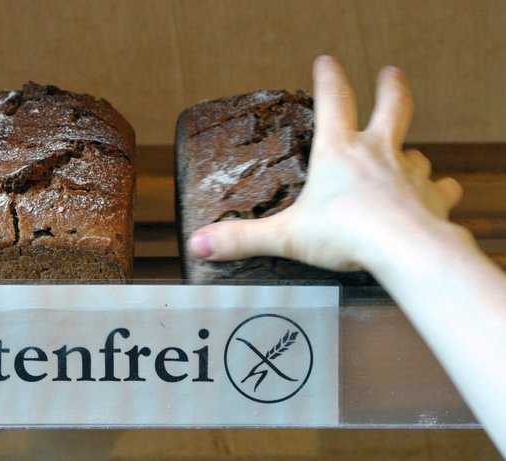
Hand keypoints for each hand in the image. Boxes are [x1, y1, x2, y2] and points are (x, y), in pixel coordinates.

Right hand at [188, 55, 463, 271]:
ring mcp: (410, 172)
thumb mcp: (285, 236)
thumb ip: (242, 239)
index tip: (326, 61)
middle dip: (390, 86)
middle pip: (392, 106)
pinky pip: (442, 187)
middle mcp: (378, 153)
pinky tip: (437, 191)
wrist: (405, 250)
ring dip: (411, 148)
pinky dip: (440, 188)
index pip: (334, 100)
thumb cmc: (347, 236)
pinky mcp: (433, 197)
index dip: (329, 77)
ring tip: (409, 152)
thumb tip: (200, 243)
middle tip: (391, 72)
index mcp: (339, 152)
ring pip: (417, 150)